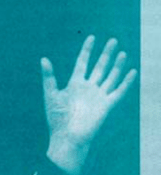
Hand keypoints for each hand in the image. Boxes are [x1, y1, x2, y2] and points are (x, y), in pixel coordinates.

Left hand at [41, 35, 136, 174]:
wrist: (67, 138)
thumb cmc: (56, 119)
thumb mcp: (50, 95)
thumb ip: (49, 77)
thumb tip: (43, 59)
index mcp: (74, 84)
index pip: (82, 63)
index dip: (87, 50)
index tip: (92, 37)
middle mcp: (88, 88)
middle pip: (99, 67)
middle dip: (106, 54)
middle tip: (112, 40)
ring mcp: (98, 96)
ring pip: (110, 77)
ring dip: (117, 65)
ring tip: (122, 53)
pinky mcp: (106, 105)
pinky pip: (119, 91)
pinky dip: (126, 82)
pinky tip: (132, 72)